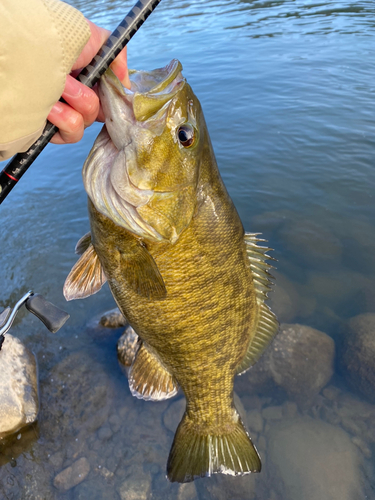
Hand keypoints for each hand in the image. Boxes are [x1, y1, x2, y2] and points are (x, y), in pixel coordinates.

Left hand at [48, 20, 129, 144]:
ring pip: (87, 121)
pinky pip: (73, 131)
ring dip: (76, 101)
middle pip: (101, 112)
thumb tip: (126, 84)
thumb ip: (117, 56)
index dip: (113, 97)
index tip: (110, 90)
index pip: (110, 98)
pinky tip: (51, 106)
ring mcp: (65, 115)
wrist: (29, 53)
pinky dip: (64, 118)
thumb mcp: (95, 37)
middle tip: (72, 79)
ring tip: (59, 87)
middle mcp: (76, 98)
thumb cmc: (57, 40)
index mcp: (87, 80)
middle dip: (89, 96)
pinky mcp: (55, 130)